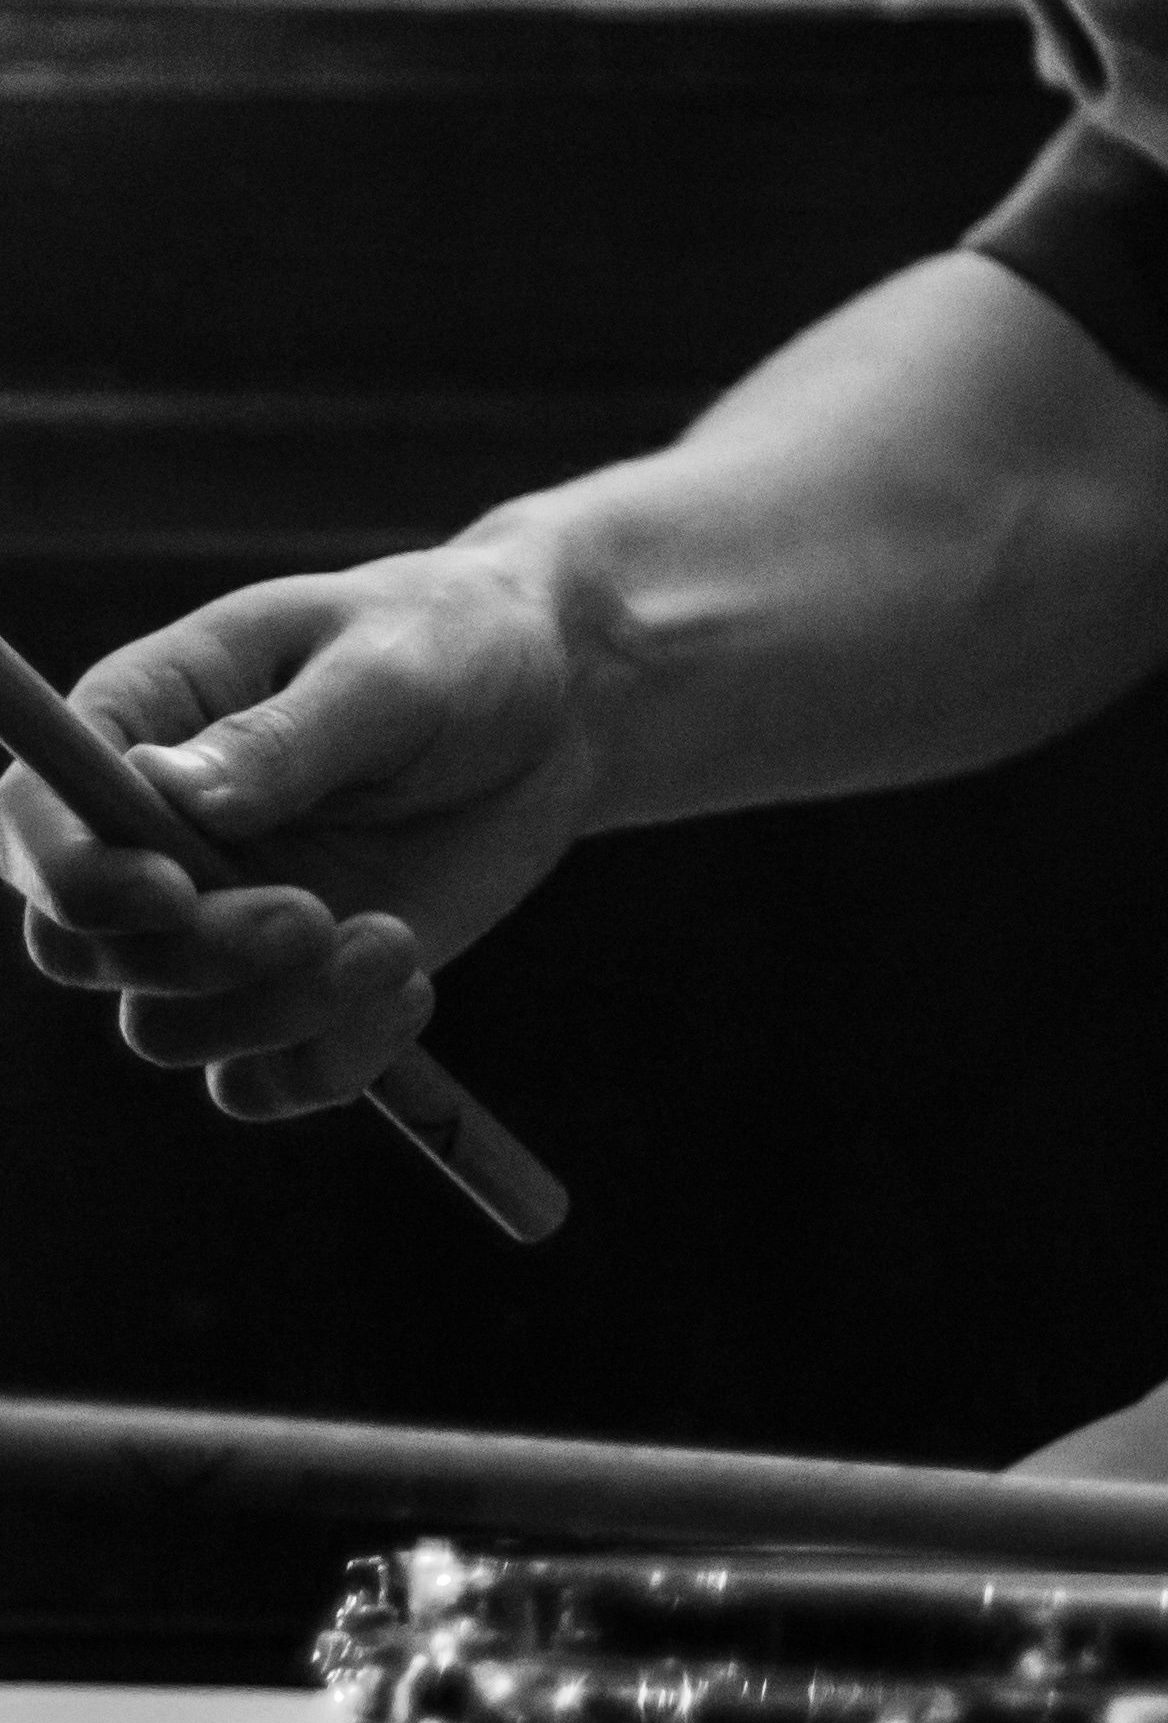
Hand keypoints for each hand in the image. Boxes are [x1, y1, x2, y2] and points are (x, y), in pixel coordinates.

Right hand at [0, 547, 593, 1117]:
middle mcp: (157, 836)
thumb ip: (286, 735)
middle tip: (309, 918)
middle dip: (188, 958)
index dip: (73, 874)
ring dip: (273, 1010)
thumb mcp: (390, 666)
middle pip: (82, 946)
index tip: (171, 893)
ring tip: (394, 944)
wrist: (560, 702)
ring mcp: (218, 920)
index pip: (35, 817)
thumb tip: (167, 792)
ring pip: (166, 1027)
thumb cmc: (458, 643)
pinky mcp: (289, 987)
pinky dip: (326, 1061)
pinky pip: (258, 1079)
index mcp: (146, 719)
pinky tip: (412, 988)